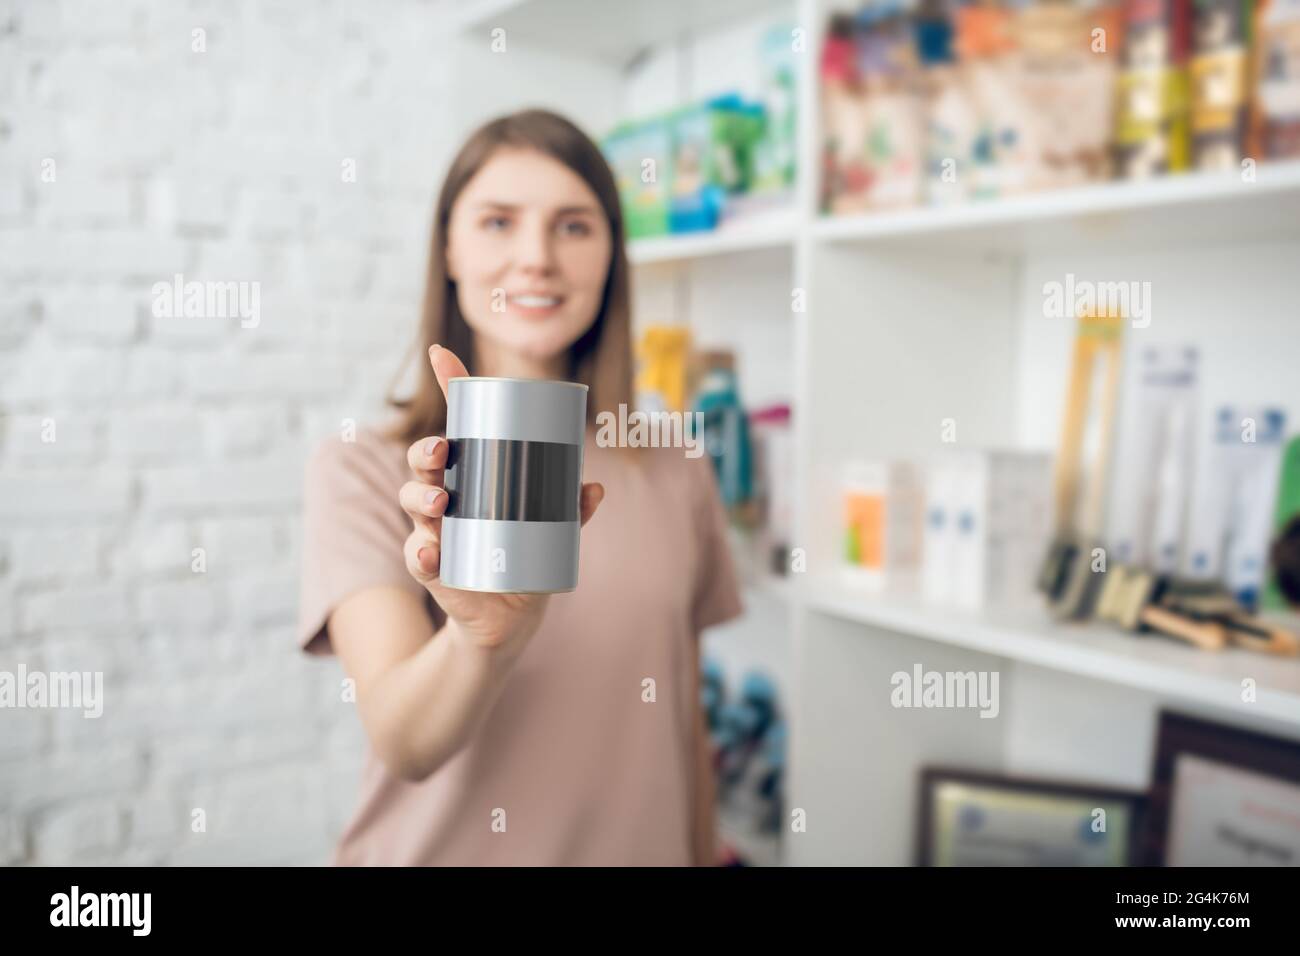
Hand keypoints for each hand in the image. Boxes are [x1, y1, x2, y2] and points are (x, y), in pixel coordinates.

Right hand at [400, 345, 604, 656]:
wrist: (509, 616)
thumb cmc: (527, 556)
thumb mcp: (554, 530)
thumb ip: (571, 510)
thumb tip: (593, 488)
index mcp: (474, 473)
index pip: (458, 424)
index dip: (450, 388)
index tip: (441, 354)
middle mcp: (446, 494)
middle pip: (425, 460)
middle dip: (427, 450)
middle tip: (442, 450)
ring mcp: (434, 529)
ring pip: (413, 501)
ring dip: (420, 495)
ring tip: (440, 499)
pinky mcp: (432, 567)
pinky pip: (419, 557)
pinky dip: (422, 555)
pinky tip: (430, 554)